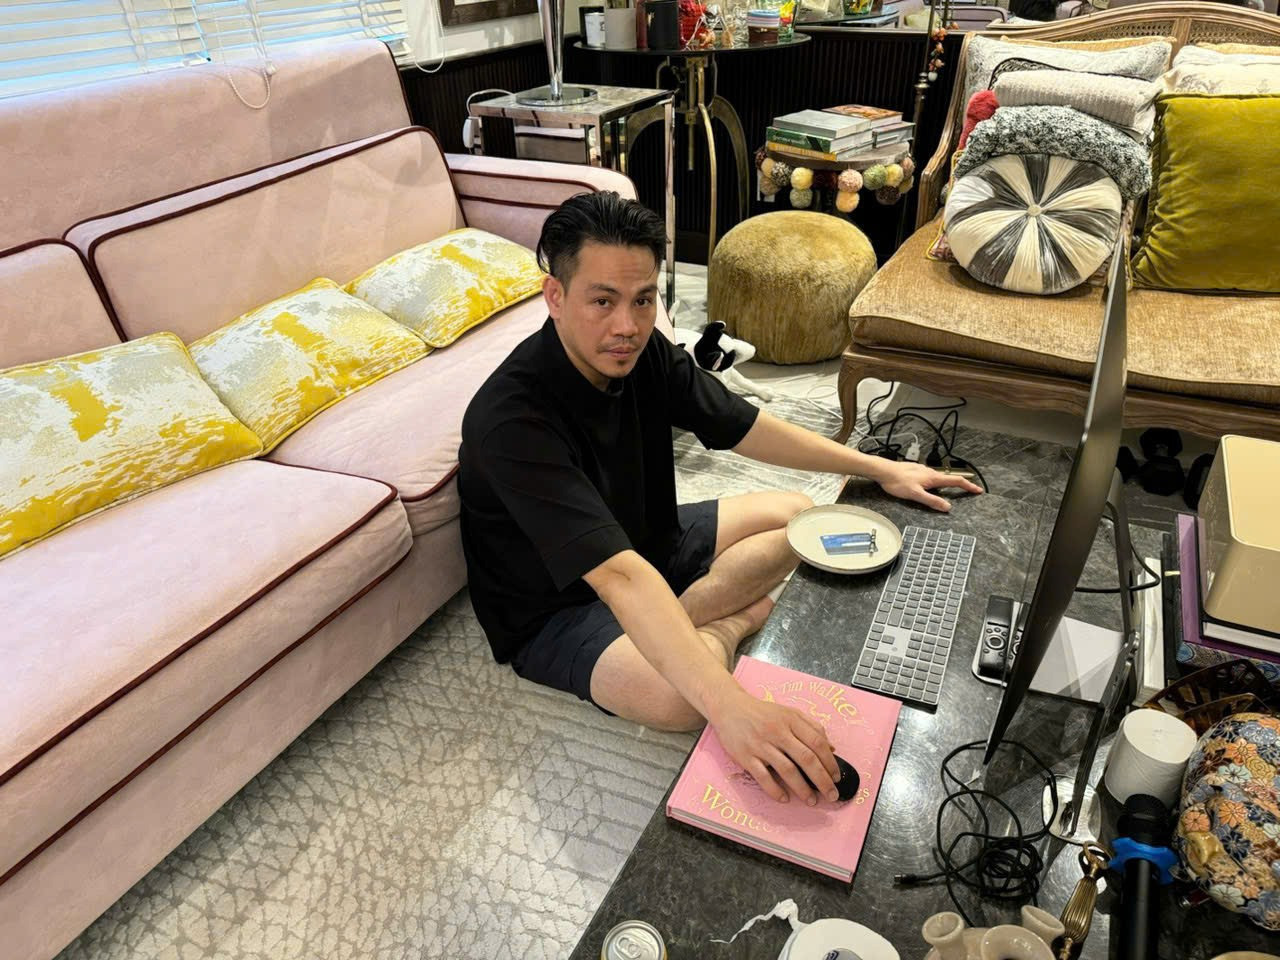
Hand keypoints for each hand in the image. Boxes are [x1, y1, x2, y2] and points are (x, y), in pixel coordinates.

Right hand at [709, 688, 840, 804]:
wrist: (729, 707)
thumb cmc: (762, 712)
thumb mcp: (789, 712)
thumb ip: (811, 727)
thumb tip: (832, 748)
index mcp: (791, 720)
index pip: (817, 742)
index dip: (830, 762)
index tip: (836, 777)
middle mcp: (777, 731)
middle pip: (806, 758)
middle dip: (822, 780)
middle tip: (831, 795)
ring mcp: (761, 744)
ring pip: (787, 770)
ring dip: (802, 789)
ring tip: (811, 800)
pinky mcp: (746, 756)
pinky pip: (763, 777)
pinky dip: (775, 790)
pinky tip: (784, 798)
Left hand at [879, 461, 982, 511]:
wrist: (883, 470)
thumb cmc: (897, 481)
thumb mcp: (916, 494)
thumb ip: (932, 501)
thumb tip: (947, 507)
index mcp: (933, 478)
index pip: (956, 481)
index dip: (969, 486)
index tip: (978, 490)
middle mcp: (930, 472)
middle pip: (949, 479)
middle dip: (960, 485)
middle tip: (968, 491)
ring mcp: (923, 471)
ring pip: (939, 478)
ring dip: (947, 484)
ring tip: (951, 490)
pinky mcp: (916, 471)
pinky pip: (929, 477)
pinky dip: (935, 482)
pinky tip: (930, 486)